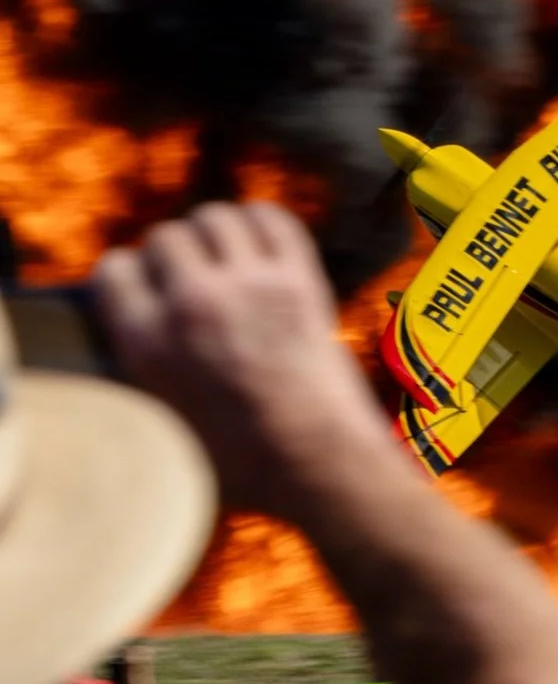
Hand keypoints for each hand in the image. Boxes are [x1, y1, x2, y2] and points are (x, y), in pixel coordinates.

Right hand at [92, 201, 392, 510]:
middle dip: (178, 252)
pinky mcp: (299, 281)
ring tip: (230, 253)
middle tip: (198, 275)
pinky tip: (265, 237)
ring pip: (217, 218)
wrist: (317, 464)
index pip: (114, 270)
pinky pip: (274, 220)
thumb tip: (134, 345)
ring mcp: (248, 286)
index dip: (132, 275)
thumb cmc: (241, 466)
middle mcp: (190, 303)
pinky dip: (266, 219)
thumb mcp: (160, 427)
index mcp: (145, 343)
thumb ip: (141, 377)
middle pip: (167, 237)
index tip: (149, 285)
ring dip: (219, 231)